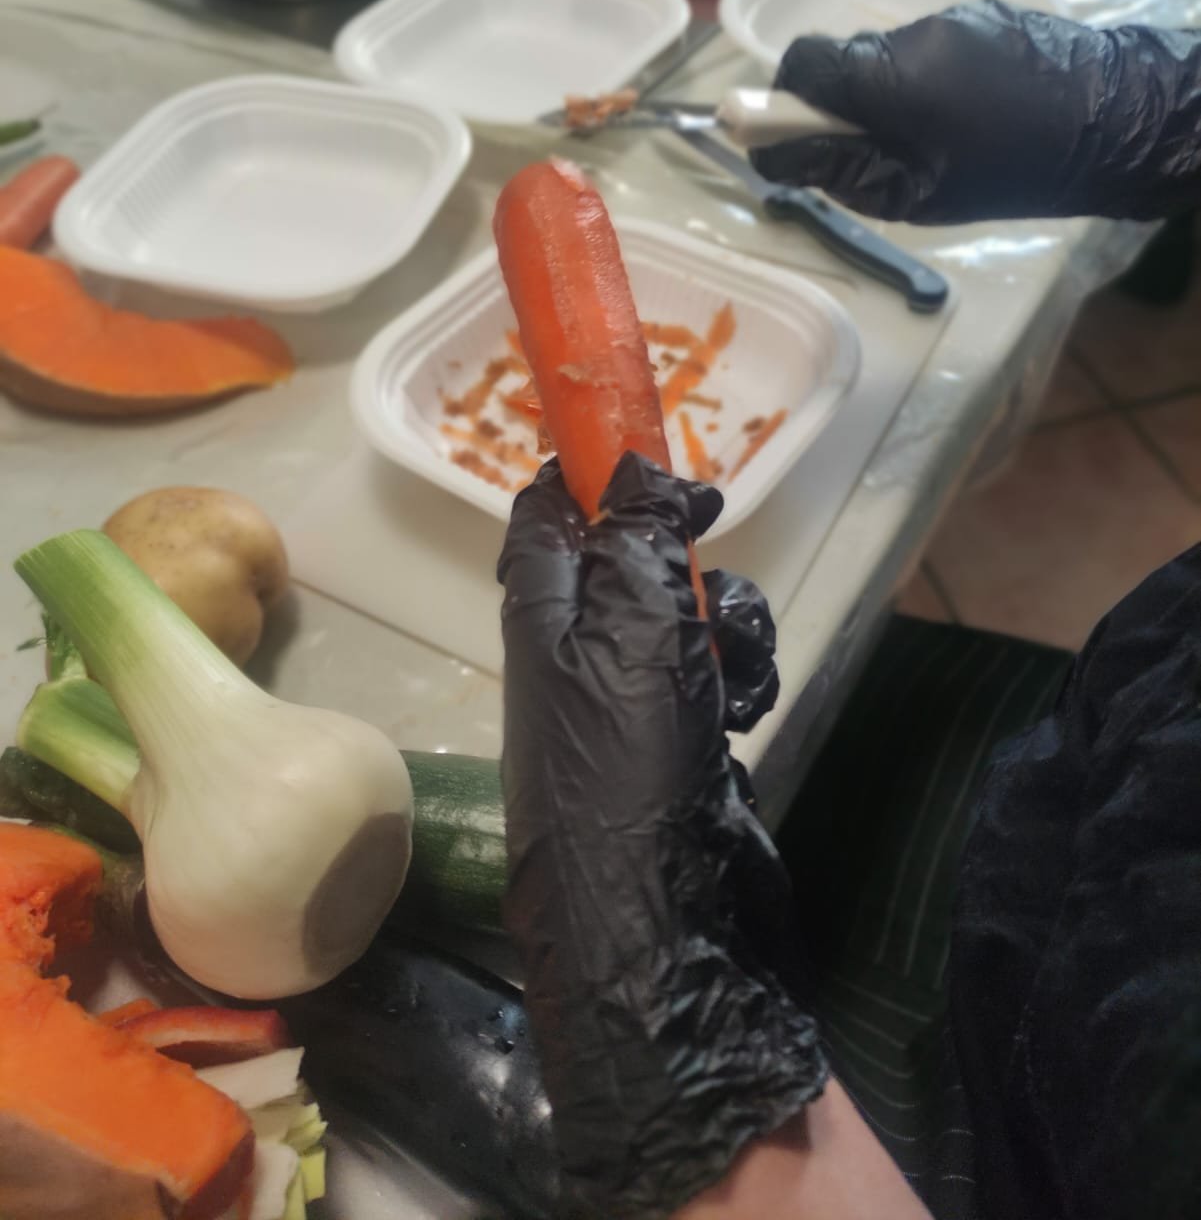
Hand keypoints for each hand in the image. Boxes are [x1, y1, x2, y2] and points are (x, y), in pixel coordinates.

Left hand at [499, 456, 825, 1219]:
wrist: (666, 931)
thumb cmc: (629, 766)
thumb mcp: (632, 630)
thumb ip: (635, 539)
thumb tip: (630, 467)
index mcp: (542, 613)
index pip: (545, 514)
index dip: (587, 469)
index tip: (643, 444)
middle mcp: (578, 651)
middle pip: (631, 557)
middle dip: (683, 548)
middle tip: (709, 541)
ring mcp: (632, 702)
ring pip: (689, 613)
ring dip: (729, 620)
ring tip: (735, 667)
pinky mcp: (684, 744)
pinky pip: (718, 676)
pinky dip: (741, 679)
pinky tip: (748, 712)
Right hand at [755, 0, 1200, 224]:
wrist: (1126, 120)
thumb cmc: (1017, 170)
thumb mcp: (920, 193)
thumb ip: (839, 170)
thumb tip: (767, 156)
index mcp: (890, 75)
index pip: (801, 62)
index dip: (782, 98)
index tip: (792, 136)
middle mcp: (913, 33)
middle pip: (841, 60)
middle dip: (839, 105)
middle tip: (871, 155)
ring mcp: (952, 18)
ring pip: (885, 57)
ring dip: (887, 96)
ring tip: (934, 141)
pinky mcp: (985, 16)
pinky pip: (929, 49)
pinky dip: (927, 83)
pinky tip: (969, 117)